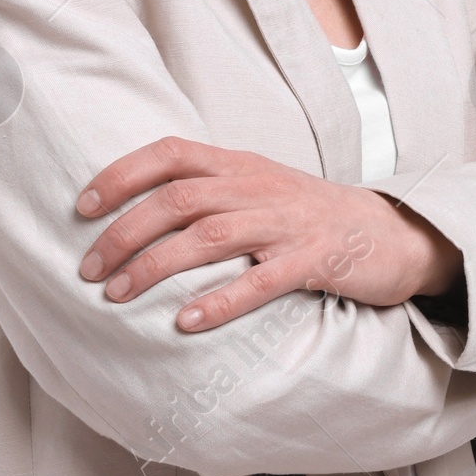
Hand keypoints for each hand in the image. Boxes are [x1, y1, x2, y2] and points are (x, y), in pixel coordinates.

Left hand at [76, 138, 461, 333]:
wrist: (393, 234)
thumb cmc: (310, 217)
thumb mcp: (258, 189)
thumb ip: (207, 191)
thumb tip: (134, 212)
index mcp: (239, 165)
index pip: (169, 154)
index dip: (120, 175)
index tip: (82, 207)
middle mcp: (258, 187)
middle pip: (177, 199)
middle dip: (124, 233)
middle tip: (88, 270)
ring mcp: (287, 223)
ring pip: (209, 236)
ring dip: (155, 266)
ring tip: (118, 295)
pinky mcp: (315, 261)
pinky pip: (260, 281)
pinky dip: (219, 301)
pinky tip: (186, 322)